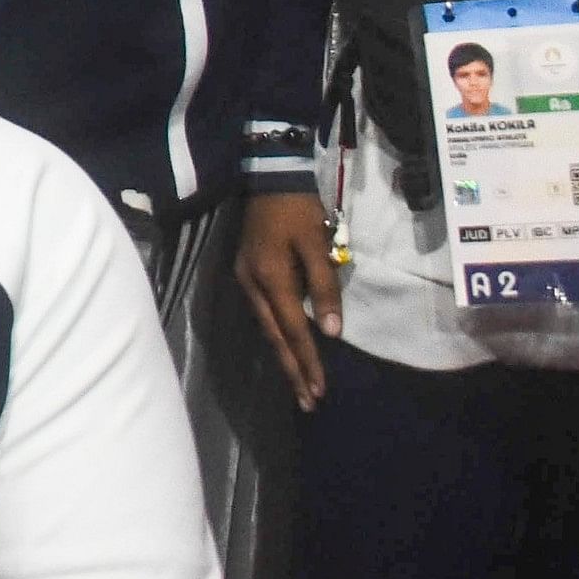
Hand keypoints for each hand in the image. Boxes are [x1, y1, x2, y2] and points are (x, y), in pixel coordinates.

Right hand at [231, 191, 343, 410]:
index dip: (308, 360)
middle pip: (275, 337)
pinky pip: (263, 314)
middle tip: (307, 402)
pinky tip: (286, 346)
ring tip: (299, 383)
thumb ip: (324, 287)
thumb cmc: (298, 209)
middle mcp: (253, 285)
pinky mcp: (248, 273)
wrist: (269, 176)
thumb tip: (331, 331)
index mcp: (271, 279)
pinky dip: (277, 336)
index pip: (294, 330)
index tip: (319, 389)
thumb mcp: (317, 245)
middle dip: (292, 370)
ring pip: (267, 328)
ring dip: (284, 356)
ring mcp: (247, 279)